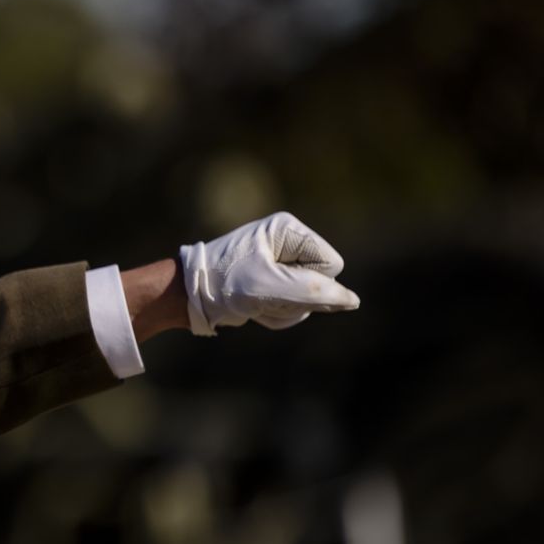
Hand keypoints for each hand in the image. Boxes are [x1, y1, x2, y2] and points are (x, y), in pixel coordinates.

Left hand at [180, 212, 358, 335]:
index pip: (331, 265)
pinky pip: (292, 307)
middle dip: (294, 298)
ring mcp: (282, 263)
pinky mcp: (275, 281)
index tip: (275, 280)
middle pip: (321, 284)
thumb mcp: (273, 287)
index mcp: (289, 230)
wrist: (189, 295)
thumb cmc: (227, 283)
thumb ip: (317, 293)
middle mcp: (288, 242)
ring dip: (282, 309)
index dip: (309, 282)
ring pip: (308, 300)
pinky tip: (253, 307)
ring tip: (254, 301)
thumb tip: (354, 301)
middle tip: (260, 294)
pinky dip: (274, 313)